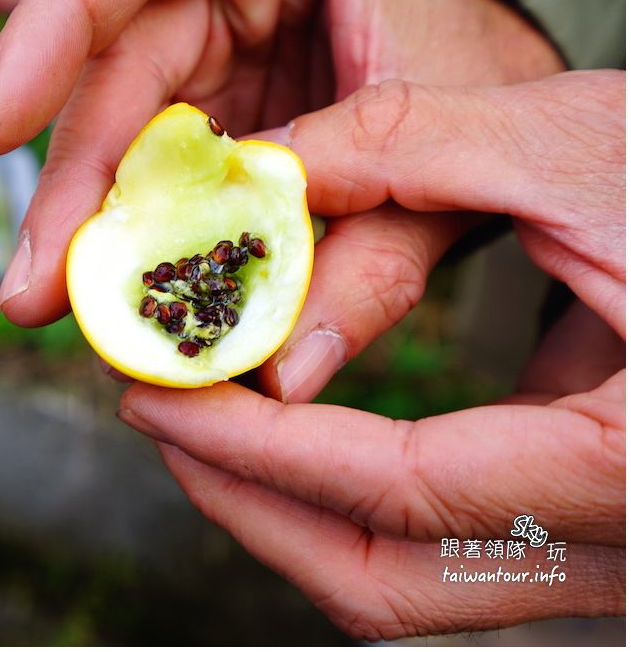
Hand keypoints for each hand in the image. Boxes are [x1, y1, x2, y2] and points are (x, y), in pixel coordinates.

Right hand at [0, 0, 562, 356]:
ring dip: (77, 207)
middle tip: (37, 284)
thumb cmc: (499, 92)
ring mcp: (219, 44)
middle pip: (116, 64)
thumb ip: (374, 256)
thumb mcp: (453, 167)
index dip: (57, 36)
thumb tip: (284, 372)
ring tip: (41, 287)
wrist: (527, 113)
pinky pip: (139, 133)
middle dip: (71, 180)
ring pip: (118, 115)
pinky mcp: (213, 104)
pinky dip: (79, 147)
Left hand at [115, 70, 624, 638]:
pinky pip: (457, 555)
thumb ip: (416, 150)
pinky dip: (365, 506)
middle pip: (390, 584)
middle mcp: (630, 548)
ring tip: (215, 430)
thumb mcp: (593, 150)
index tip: (157, 400)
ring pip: (418, 588)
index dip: (252, 450)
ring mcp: (621, 558)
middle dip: (255, 508)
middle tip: (167, 424)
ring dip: (298, 515)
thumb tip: (268, 168)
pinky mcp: (605, 534)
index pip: (391, 491)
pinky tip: (315, 433)